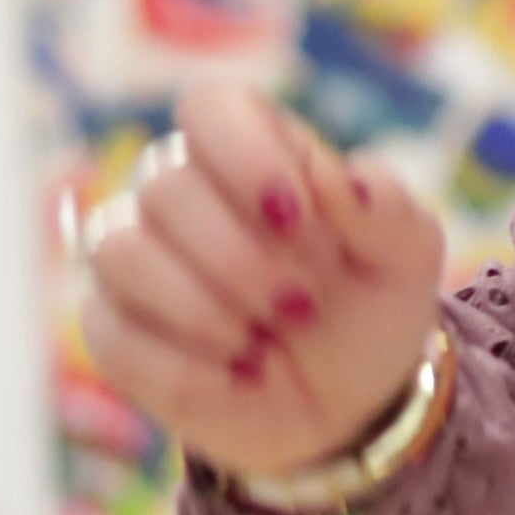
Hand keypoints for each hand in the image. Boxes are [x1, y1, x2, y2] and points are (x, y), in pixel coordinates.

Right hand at [73, 81, 448, 476]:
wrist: (348, 404)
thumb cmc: (368, 308)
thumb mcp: (404, 258)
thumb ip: (385, 207)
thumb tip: (343, 178)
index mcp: (251, 154)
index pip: (211, 110)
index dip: (246, 158)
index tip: (295, 218)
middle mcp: (179, 194)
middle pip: (166, 187)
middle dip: (242, 259)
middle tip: (303, 306)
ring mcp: (134, 259)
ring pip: (123, 253)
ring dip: (208, 310)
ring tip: (265, 342)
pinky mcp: (111, 329)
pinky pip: (113, 334)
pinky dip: (187, 368)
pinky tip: (234, 376)